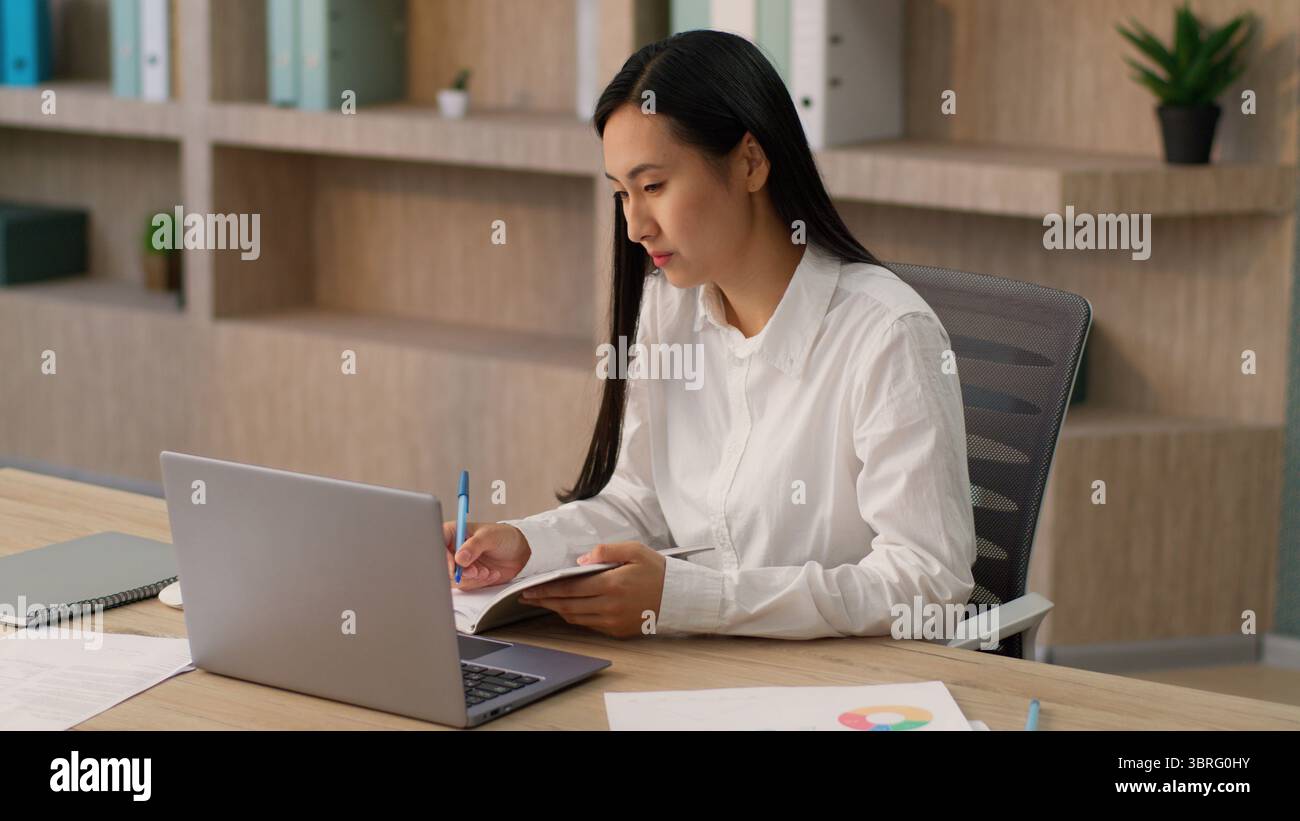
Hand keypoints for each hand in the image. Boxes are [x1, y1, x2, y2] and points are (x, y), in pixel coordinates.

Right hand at [445, 522, 530, 589]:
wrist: (519, 551)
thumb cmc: (504, 536)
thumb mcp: (490, 536)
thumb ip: (474, 546)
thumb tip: (459, 558)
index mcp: (453, 532)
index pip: (436, 544)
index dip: (442, 556)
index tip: (455, 565)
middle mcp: (453, 549)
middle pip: (441, 565)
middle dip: (460, 572)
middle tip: (476, 571)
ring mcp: (458, 564)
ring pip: (453, 578)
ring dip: (471, 578)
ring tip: (487, 571)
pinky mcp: (466, 576)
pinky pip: (465, 584)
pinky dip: (478, 582)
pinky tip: (490, 574)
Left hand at [518, 542, 665, 638]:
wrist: (679, 597)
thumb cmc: (656, 571)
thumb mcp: (634, 550)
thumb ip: (605, 551)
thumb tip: (580, 560)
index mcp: (613, 584)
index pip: (571, 587)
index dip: (548, 588)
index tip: (531, 588)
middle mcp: (611, 605)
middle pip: (568, 604)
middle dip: (545, 601)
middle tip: (527, 597)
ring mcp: (613, 621)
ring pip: (575, 617)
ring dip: (557, 610)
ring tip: (543, 602)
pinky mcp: (617, 631)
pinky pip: (588, 624)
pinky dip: (573, 616)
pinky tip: (565, 608)